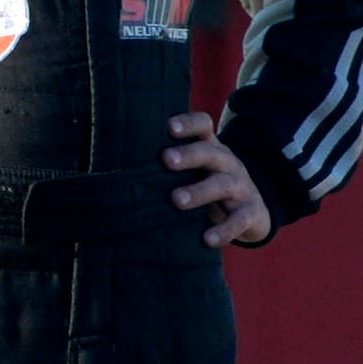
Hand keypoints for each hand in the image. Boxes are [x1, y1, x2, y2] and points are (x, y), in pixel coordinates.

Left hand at [166, 111, 269, 246]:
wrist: (252, 211)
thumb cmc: (208, 187)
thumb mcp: (195, 171)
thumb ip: (168, 166)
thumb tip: (109, 167)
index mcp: (211, 148)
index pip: (203, 126)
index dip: (188, 124)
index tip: (168, 127)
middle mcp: (227, 163)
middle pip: (210, 153)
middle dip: (189, 155)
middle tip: (166, 160)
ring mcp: (241, 187)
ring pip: (223, 184)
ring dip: (200, 191)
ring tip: (177, 200)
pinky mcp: (251, 212)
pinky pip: (240, 219)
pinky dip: (225, 230)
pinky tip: (207, 239)